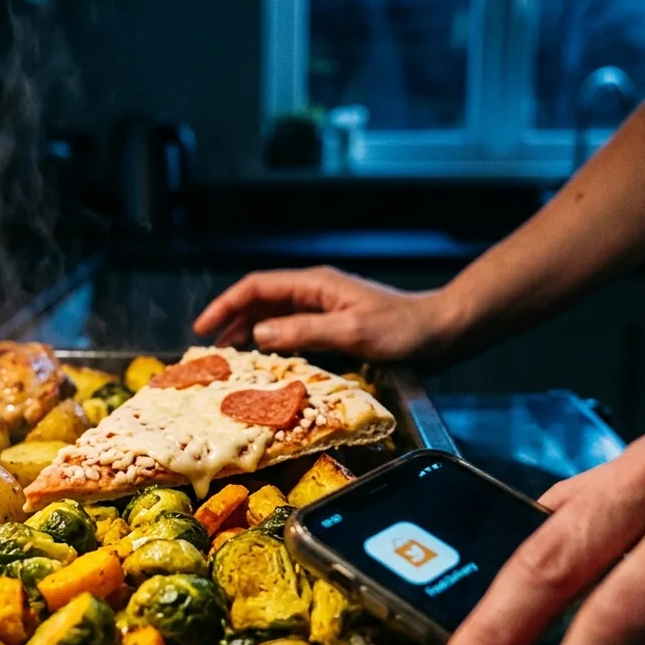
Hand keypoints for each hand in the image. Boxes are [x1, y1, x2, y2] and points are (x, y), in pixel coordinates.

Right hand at [192, 266, 459, 360]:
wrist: (442, 331)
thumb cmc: (402, 329)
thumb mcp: (351, 332)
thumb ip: (303, 331)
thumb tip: (259, 334)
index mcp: (315, 284)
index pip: (257, 287)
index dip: (225, 305)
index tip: (203, 328)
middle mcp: (315, 292)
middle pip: (261, 300)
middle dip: (231, 320)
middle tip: (209, 348)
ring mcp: (325, 307)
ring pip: (275, 316)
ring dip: (249, 332)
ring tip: (229, 356)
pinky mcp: (335, 324)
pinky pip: (293, 330)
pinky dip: (273, 342)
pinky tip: (267, 359)